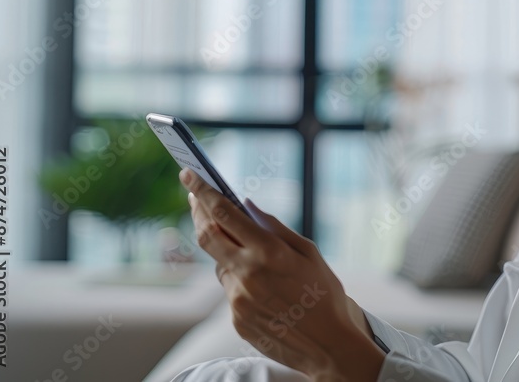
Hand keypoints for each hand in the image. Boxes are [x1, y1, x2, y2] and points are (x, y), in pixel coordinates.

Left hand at [180, 168, 385, 380]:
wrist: (329, 345)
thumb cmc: (324, 294)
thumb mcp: (309, 253)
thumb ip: (275, 227)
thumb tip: (247, 206)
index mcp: (268, 252)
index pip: (223, 214)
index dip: (202, 191)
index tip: (189, 174)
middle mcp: (247, 274)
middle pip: (207, 235)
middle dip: (197, 212)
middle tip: (194, 197)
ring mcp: (238, 299)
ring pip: (220, 264)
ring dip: (225, 250)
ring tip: (244, 247)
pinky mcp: (235, 319)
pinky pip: (230, 290)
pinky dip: (239, 279)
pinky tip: (263, 286)